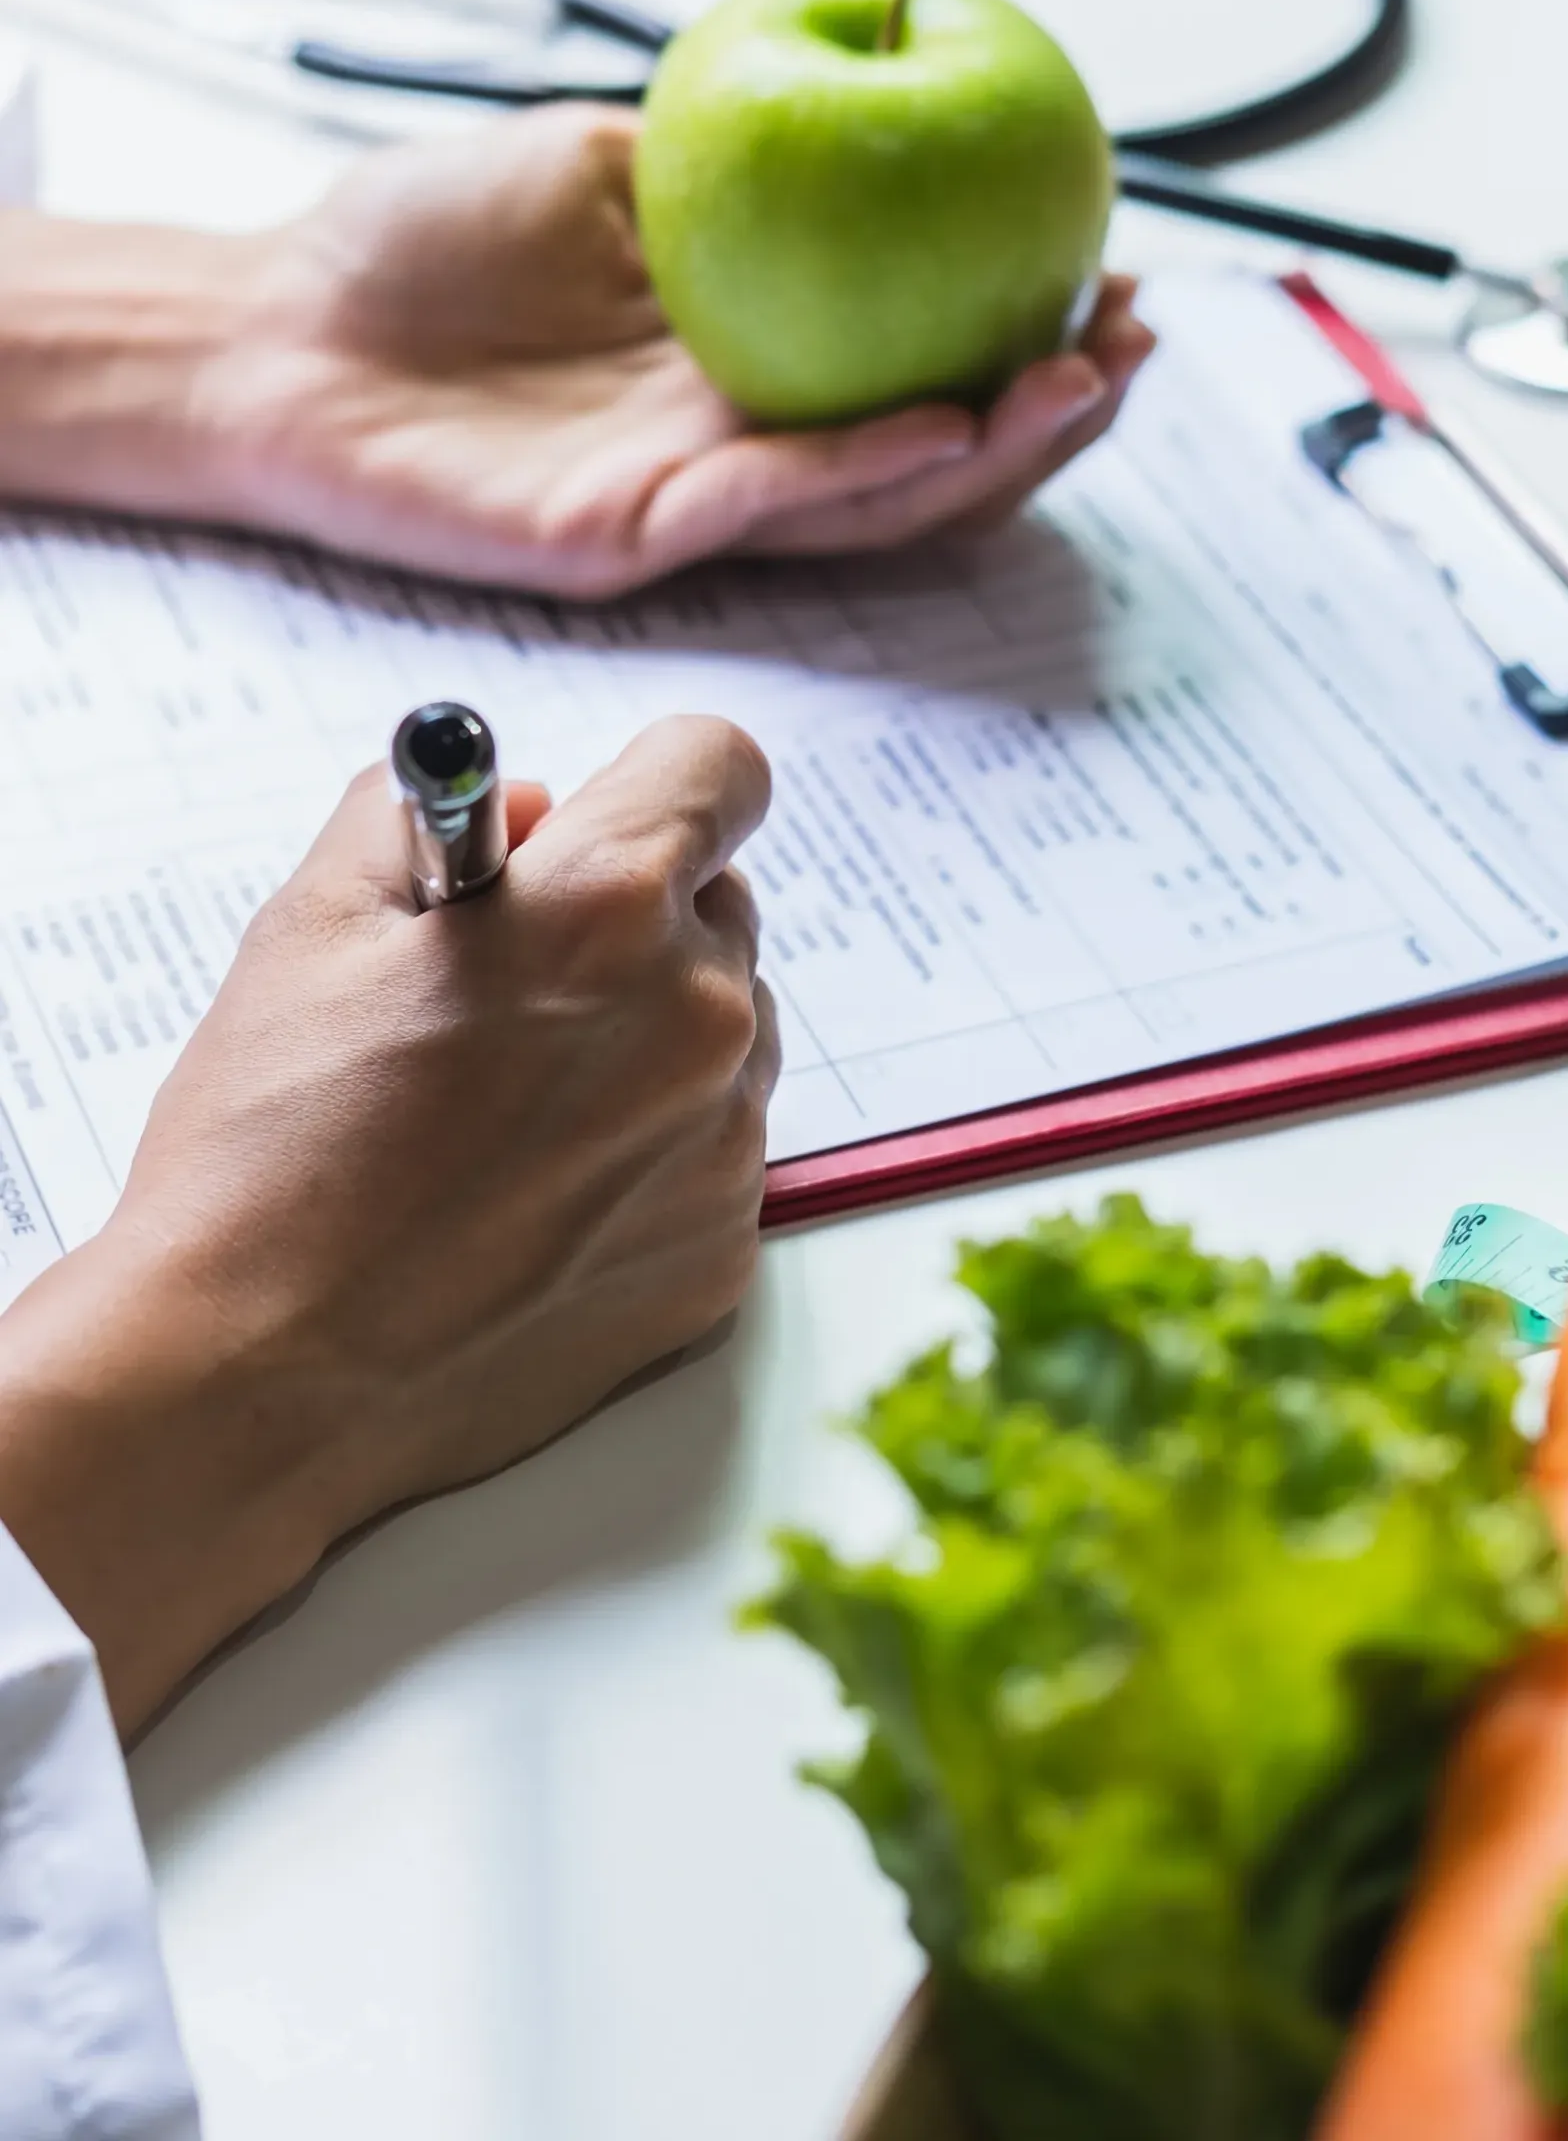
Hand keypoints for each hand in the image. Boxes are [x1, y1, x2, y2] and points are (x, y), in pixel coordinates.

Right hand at [0, 716, 776, 1730]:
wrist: (261, 1382)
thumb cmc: (270, 1150)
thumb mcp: (311, 924)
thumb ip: (429, 820)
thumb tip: (530, 812)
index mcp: (608, 909)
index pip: (720, 767)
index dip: (657, 782)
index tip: (615, 818)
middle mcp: (700, 1017)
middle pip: (718, 907)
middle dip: (630, 921)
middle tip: (509, 990)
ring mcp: (724, 1145)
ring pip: (724, 1034)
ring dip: (647, 1040)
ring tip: (505, 1113)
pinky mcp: (721, 1252)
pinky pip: (711, 1153)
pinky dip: (644, 1156)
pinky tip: (528, 1202)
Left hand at [216, 104, 1153, 595]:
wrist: (280, 334)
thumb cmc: (417, 246)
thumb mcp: (594, 150)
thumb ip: (717, 147)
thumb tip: (844, 81)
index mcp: (749, 357)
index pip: (918, 360)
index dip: (1022, 330)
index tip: (1110, 271)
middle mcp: (741, 439)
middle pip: (931, 452)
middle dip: (1047, 410)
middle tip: (1133, 344)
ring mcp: (694, 498)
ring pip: (876, 499)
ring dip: (990, 453)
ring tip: (1082, 386)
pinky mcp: (632, 534)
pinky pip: (769, 505)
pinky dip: (862, 471)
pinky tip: (940, 422)